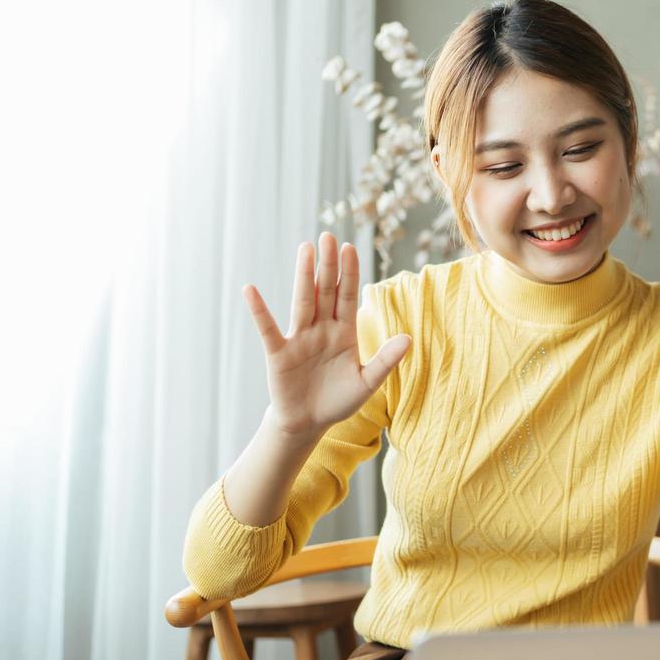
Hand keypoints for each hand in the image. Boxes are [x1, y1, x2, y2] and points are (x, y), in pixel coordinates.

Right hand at [241, 232, 410, 441]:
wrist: (308, 423)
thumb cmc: (338, 401)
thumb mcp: (366, 383)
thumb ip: (386, 361)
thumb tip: (409, 338)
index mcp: (344, 333)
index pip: (348, 296)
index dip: (349, 273)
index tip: (350, 248)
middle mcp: (322, 329)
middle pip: (326, 290)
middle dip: (328, 265)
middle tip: (329, 236)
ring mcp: (300, 338)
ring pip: (303, 301)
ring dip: (304, 275)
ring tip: (305, 248)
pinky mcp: (280, 353)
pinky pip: (268, 328)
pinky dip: (259, 310)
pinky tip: (251, 290)